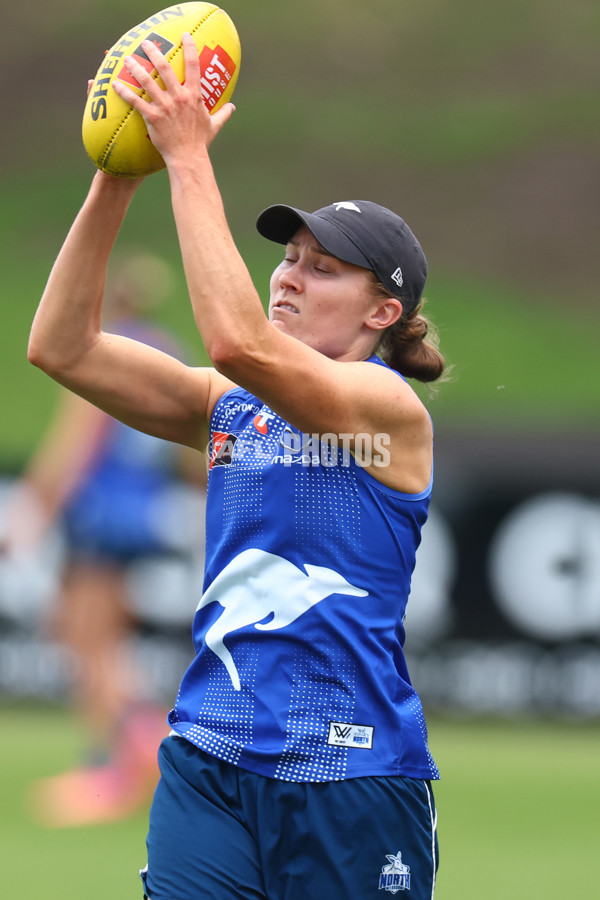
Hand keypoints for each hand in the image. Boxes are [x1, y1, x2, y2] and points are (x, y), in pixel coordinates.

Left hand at [111, 32, 234, 165]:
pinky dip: (124, 92)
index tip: (184, 36)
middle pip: (165, 68)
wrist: (188, 158)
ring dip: (135, 67)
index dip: (189, 48)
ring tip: (127, 59)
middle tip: (146, 43)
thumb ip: (223, 114)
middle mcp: (179, 98)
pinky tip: (114, 84)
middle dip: (154, 52)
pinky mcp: (152, 117)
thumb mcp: (214, 126)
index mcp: (194, 96)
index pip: (193, 66)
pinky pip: (135, 101)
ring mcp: (165, 107)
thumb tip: (233, 107)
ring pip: (147, 81)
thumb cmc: (200, 143)